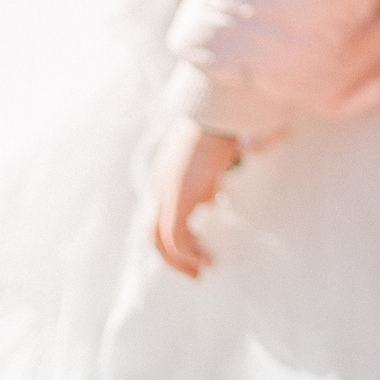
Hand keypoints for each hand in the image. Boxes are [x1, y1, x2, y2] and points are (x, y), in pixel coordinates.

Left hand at [149, 118, 239, 277]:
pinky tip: (208, 259)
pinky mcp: (178, 197)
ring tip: (205, 270)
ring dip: (183, 260)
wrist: (221, 107)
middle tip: (200, 271)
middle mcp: (159, 184)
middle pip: (155, 234)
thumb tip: (214, 198)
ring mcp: (166, 191)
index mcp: (165, 174)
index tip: (204, 246)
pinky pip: (176, 237)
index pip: (164, 215)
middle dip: (176, 258)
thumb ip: (210, 178)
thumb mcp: (215, 156)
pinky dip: (189, 253)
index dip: (183, 236)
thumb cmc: (224, 124)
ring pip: (161, 240)